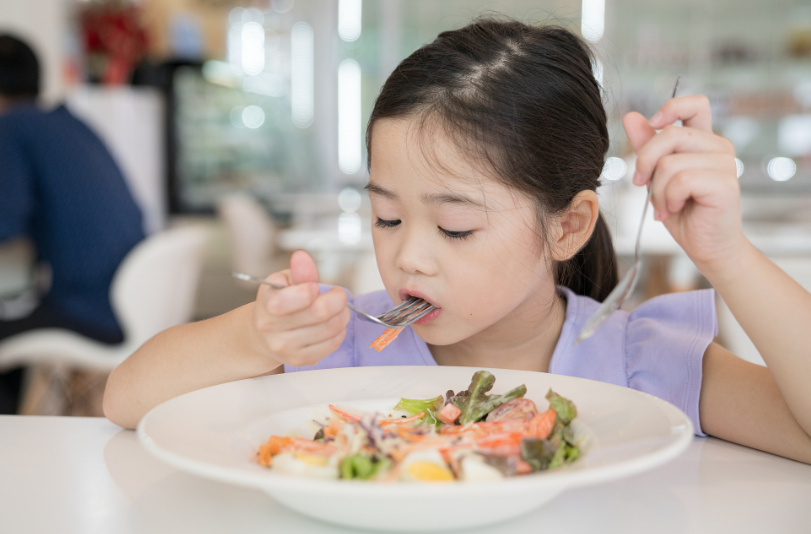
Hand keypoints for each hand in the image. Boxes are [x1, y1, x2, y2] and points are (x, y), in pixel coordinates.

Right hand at [252, 250, 349, 367]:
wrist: (263, 334)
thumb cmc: (278, 303)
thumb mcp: (284, 281)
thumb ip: (298, 271)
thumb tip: (302, 257)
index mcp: (267, 304)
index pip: (293, 298)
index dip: (311, 289)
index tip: (314, 287)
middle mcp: (272, 328)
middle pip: (320, 312)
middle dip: (337, 299)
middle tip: (337, 295)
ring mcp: (286, 347)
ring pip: (331, 327)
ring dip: (341, 314)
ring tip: (335, 308)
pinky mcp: (301, 360)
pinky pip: (333, 343)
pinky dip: (339, 330)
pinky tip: (330, 324)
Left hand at [623, 95, 749, 278]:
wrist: (706, 246)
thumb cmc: (682, 212)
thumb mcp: (657, 176)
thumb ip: (647, 146)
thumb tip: (630, 116)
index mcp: (704, 140)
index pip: (695, 104)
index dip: (671, 107)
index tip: (653, 124)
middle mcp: (719, 146)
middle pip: (669, 134)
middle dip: (645, 161)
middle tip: (641, 185)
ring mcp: (725, 164)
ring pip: (669, 162)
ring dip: (656, 190)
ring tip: (663, 206)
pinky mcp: (725, 184)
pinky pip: (680, 180)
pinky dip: (667, 199)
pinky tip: (673, 210)